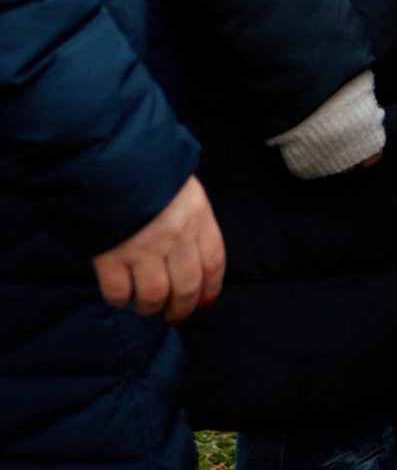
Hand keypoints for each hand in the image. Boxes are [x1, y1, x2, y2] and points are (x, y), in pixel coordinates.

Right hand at [92, 174, 224, 320]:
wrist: (113, 155)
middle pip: (186, 286)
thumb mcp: (183, 186)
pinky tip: (121, 293)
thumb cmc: (150, 167)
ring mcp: (143, 246)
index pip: (213, 261)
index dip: (211, 288)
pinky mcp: (111, 255)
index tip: (205, 303)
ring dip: (150, 307)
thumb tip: (194, 256)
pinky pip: (119, 293)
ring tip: (144, 304)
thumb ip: (191, 218)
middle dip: (181, 307)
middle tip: (172, 314)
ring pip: (154, 296)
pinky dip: (120, 299)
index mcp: (198, 214)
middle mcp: (176, 234)